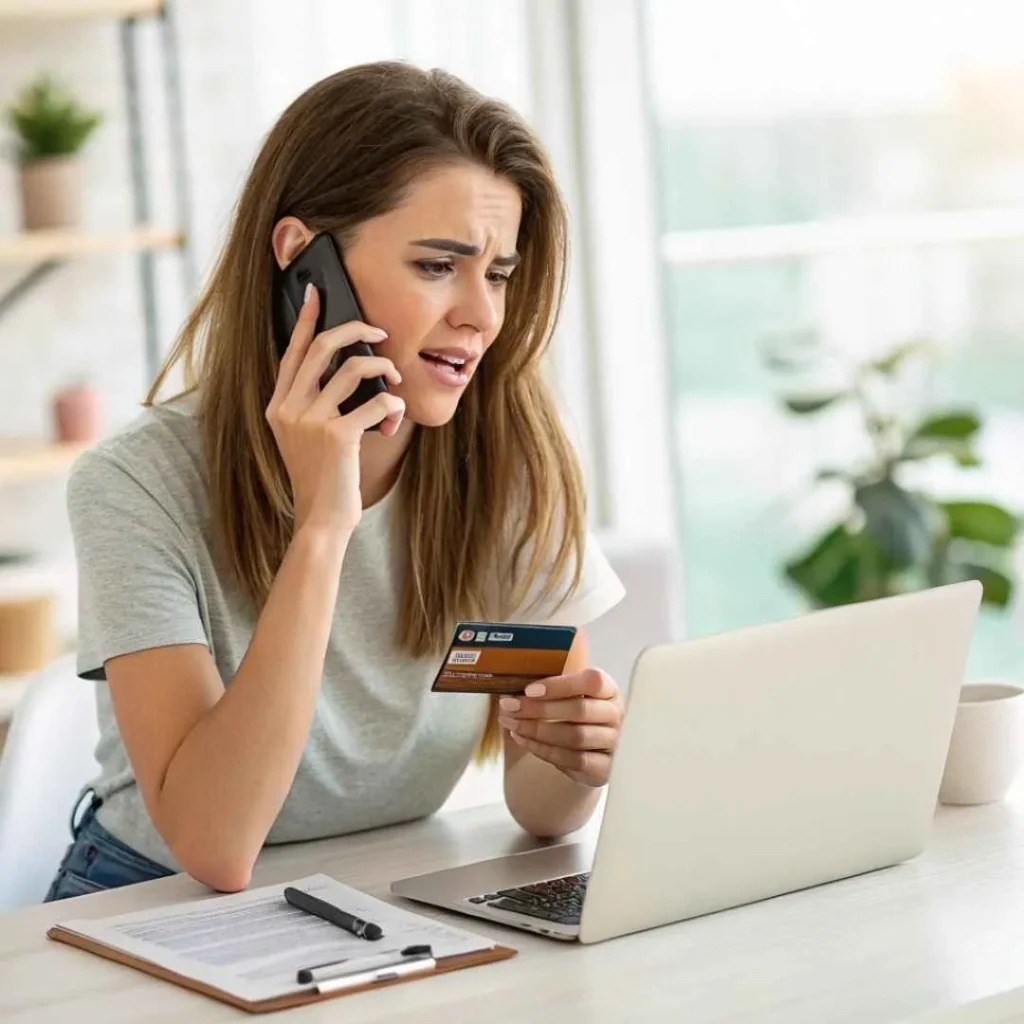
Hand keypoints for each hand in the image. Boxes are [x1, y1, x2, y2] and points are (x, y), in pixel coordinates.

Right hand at [266, 285, 405, 534]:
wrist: (320, 519)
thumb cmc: (322, 477)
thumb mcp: (306, 437)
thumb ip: (314, 404)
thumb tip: (347, 368)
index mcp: (278, 406)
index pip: (293, 352)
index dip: (307, 320)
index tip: (318, 294)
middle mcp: (289, 409)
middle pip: (324, 347)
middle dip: (357, 330)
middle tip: (380, 332)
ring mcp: (311, 421)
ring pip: (355, 368)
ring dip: (384, 370)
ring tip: (394, 382)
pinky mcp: (338, 436)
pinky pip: (377, 401)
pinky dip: (393, 406)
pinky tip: (393, 420)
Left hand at [497, 668, 623, 786]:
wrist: (586, 753)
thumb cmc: (571, 715)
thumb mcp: (564, 696)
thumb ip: (546, 687)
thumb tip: (509, 681)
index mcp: (608, 689)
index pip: (592, 681)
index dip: (560, 685)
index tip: (529, 689)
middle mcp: (616, 714)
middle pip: (580, 710)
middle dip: (539, 709)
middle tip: (509, 707)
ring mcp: (613, 743)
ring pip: (575, 736)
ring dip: (537, 730)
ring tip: (511, 723)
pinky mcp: (603, 768)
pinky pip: (572, 760)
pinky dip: (542, 749)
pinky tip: (522, 739)